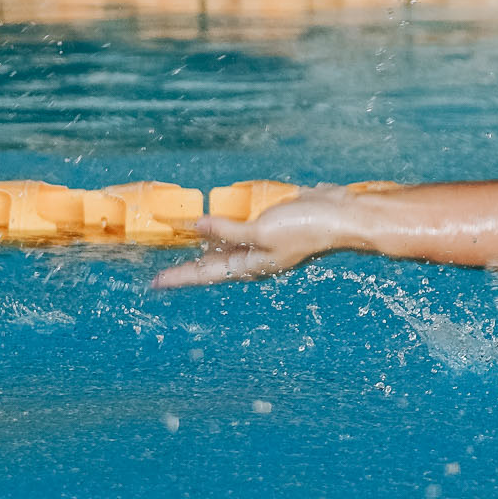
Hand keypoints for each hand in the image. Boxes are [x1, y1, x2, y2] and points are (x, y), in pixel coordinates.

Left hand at [151, 186, 354, 288]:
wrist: (341, 215)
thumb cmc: (306, 228)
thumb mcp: (262, 231)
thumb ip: (228, 229)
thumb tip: (198, 225)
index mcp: (252, 264)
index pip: (206, 273)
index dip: (180, 276)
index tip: (155, 283)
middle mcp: (254, 255)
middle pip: (212, 262)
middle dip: (187, 264)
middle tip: (160, 267)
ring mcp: (262, 238)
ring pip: (224, 243)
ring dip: (203, 241)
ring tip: (178, 240)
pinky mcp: (271, 221)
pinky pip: (239, 224)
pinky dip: (222, 222)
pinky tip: (211, 217)